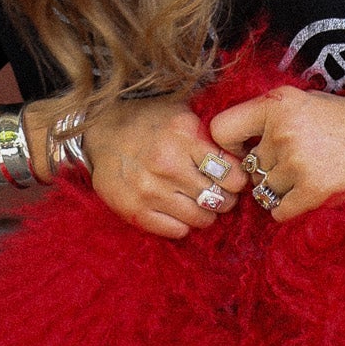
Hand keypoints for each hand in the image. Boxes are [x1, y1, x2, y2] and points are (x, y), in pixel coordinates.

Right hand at [44, 92, 250, 238]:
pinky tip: (179, 211)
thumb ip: (209, 134)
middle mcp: (166, 163)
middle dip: (226, 199)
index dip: (238, 179)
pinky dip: (184, 224)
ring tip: (201, 203)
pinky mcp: (134, 211)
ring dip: (207, 214)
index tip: (233, 178)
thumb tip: (245, 154)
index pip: (230, 172)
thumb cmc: (148, 123)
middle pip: (220, 198)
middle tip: (220, 194)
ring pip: (202, 218)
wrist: (99, 134)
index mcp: (182, 135)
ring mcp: (149, 190)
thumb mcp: (180, 115)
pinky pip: (177, 231)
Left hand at [206, 85, 344, 220]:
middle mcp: (283, 130)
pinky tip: (310, 197)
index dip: (229, 147)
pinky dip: (290, 210)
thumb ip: (271, 118)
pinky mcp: (313, 190)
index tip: (245, 152)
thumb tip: (235, 146)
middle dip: (267, 172)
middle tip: (294, 168)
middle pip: (249, 168)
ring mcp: (297, 161)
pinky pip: (279, 212)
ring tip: (306, 180)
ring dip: (280, 192)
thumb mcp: (307, 103)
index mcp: (278, 104)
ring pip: (263, 192)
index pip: (222, 130)